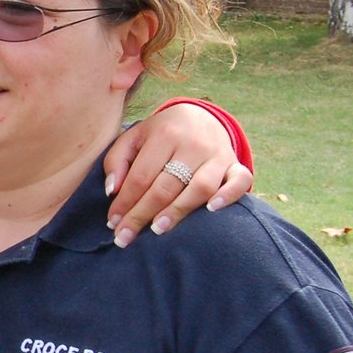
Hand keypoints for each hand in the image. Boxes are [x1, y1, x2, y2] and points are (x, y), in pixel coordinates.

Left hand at [103, 104, 252, 246]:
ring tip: (157, 229)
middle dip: (142, 214)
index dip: (125, 201)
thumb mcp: (133, 138)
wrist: (199, 116)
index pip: (141, 176)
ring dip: (178, 210)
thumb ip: (117, 161)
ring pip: (200, 187)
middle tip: (126, 236)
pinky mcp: (235, 164)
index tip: (113, 223)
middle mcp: (192, 144)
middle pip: (166, 186)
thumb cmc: (160, 134)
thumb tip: (112, 191)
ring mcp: (217, 154)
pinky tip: (211, 210)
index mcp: (164, 135)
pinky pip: (240, 180)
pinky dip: (228, 196)